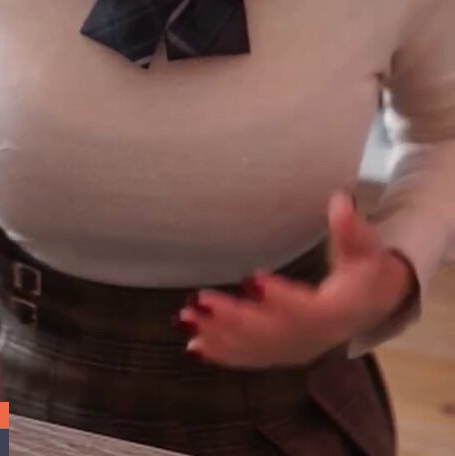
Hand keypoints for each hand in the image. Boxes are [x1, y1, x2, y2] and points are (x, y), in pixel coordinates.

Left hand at [177, 191, 416, 368]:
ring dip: (218, 335)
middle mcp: (313, 337)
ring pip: (254, 348)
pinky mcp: (281, 352)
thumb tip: (340, 201)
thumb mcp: (365, 244)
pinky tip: (192, 345)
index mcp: (335, 311)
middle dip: (233, 319)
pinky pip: (249, 356)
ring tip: (185, 318)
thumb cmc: (366, 266)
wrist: (372, 304)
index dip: (280, 298)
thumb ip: (351, 227)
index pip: (306, 309)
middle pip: (270, 333)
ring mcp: (294, 348)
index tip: (250, 280)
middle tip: (200, 300)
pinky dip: (221, 352)